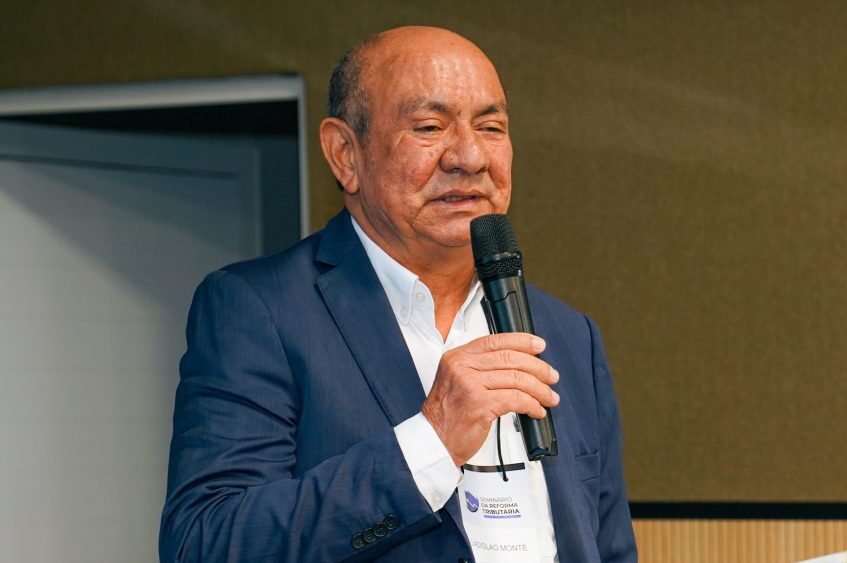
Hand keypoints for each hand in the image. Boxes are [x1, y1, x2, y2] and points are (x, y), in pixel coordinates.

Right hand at [421, 333, 559, 465]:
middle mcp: (462, 367)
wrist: (434, 441)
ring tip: (549, 397)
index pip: (495, 340)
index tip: (539, 345)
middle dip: (538, 367)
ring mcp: (470, 385)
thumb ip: (480, 367)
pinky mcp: (480, 405)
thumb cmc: (447, 415)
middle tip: (551, 376)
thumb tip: (518, 363)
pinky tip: (536, 410)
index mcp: (457, 357)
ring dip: (539, 389)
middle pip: (511, 358)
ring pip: (517, 379)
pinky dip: (532, 405)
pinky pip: (517, 399)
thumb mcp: (456, 380)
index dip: (522, 341)